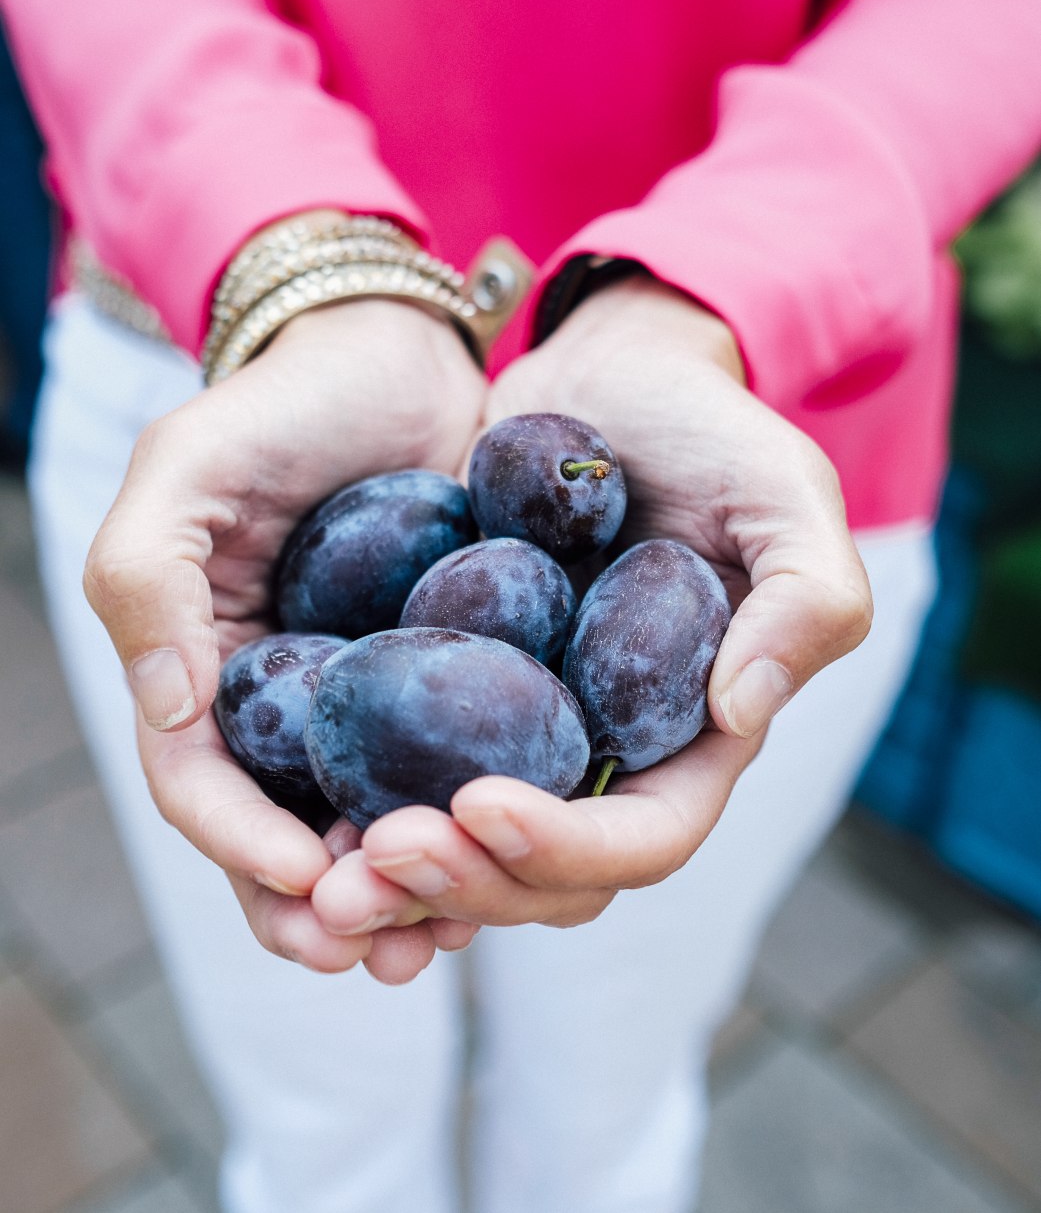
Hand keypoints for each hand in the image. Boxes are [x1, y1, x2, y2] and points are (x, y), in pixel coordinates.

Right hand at [85, 297, 484, 981]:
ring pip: (373, 823)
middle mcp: (283, 702)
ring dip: (407, 892)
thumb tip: (171, 716)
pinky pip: (454, 770)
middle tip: (381, 949)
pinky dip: (474, 824)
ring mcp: (370, 700)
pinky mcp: (450, 681)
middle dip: (326, 907)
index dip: (241, 848)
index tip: (308, 882)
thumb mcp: (185, 469)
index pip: (201, 786)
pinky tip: (510, 853)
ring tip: (452, 934)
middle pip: (285, 834)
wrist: (394, 354)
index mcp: (204, 669)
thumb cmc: (279, 402)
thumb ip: (146, 582)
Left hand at [310, 274, 871, 934]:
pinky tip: (307, 801)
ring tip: (328, 860)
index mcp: (695, 739)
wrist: (606, 377)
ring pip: (467, 849)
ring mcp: (529, 732)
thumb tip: (739, 714)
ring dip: (403, 871)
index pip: (644, 840)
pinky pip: (409, 775)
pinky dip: (363, 804)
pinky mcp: (458, 695)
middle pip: (543, 875)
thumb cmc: (709, 427)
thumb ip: (808, 600)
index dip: (568, 849)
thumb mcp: (785, 494)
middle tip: (376, 853)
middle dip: (465, 881)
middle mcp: (608, 755)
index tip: (479, 804)